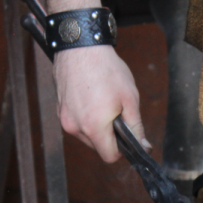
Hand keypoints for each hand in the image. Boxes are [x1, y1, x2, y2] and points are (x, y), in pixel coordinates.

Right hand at [52, 46, 147, 162]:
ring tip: (103, 101)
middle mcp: (74, 127)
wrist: (80, 46)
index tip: (127, 136)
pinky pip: (77, 122)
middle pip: (97, 146)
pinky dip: (86, 116)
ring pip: (87, 135)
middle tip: (116, 111)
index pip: (109, 156)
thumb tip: (143, 146)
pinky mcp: (60, 110)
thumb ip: (136, 127)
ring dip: (97, 126)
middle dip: (109, 135)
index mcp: (94, 127)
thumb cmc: (106, 69)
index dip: (122, 150)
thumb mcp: (130, 99)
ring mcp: (64, 118)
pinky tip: (92, 97)